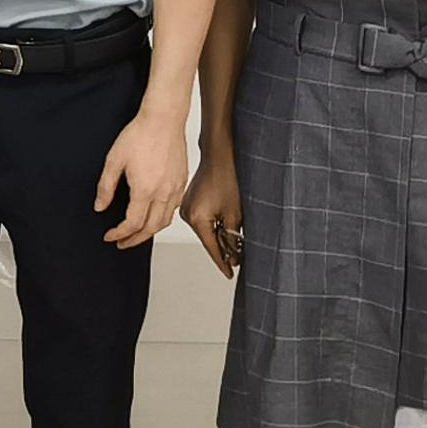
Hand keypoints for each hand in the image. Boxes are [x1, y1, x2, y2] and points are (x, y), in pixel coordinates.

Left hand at [94, 104, 189, 247]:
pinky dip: (163, 218)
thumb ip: (106, 187)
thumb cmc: (140, 134)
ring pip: (165, 221)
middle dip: (134, 240)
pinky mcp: (182, 182)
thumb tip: (100, 206)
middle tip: (122, 242)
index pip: (132, 224)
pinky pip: (174, 208)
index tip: (110, 236)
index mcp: (145, 189)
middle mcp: (163, 193)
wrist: (164, 119)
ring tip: (137, 234)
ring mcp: (176, 188)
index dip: (119, 234)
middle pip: (150, 228)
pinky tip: (154, 215)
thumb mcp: (114, 160)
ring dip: (150, 232)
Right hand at [180, 155, 242, 279]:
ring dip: (220, 235)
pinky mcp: (191, 200)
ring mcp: (187, 207)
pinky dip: (215, 224)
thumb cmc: (228, 177)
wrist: (220, 154)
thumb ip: (233, 238)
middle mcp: (187, 214)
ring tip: (236, 237)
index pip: (211, 249)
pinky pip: (203, 219)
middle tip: (238, 257)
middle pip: (208, 240)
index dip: (223, 263)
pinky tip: (227, 223)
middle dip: (223, 248)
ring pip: (206, 230)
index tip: (230, 273)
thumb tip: (234, 254)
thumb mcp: (236, 214)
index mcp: (196, 219)